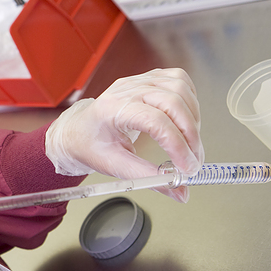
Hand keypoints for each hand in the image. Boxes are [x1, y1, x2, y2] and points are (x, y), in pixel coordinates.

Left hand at [45, 68, 203, 201]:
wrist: (77, 131)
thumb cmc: (90, 145)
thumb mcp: (115, 166)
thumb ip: (149, 179)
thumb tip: (180, 191)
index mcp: (111, 109)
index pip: (155, 122)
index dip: (177, 145)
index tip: (187, 168)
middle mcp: (126, 90)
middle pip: (172, 102)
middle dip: (190, 135)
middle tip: (193, 161)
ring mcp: (138, 81)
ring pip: (180, 88)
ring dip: (193, 118)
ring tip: (189, 143)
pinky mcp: (148, 79)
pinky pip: (180, 81)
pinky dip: (190, 101)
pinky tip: (186, 120)